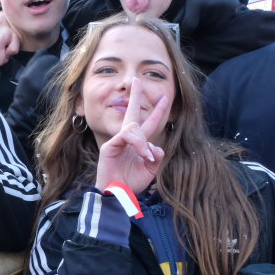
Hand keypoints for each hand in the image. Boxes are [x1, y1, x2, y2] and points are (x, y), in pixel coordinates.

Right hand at [93, 78, 168, 194]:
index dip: (158, 111)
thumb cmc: (131, 183)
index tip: (164, 97)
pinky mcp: (110, 146)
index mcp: (138, 144)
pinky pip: (127, 137)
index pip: (149, 123)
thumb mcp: (151, 170)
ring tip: (147, 157)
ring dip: (143, 142)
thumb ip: (157, 156)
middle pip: (132, 113)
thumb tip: (156, 146)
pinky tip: (142, 155)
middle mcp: (127, 140)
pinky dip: (137, 144)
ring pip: (134, 128)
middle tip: (137, 79)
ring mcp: (117, 141)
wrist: (118, 195)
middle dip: (135, 95)